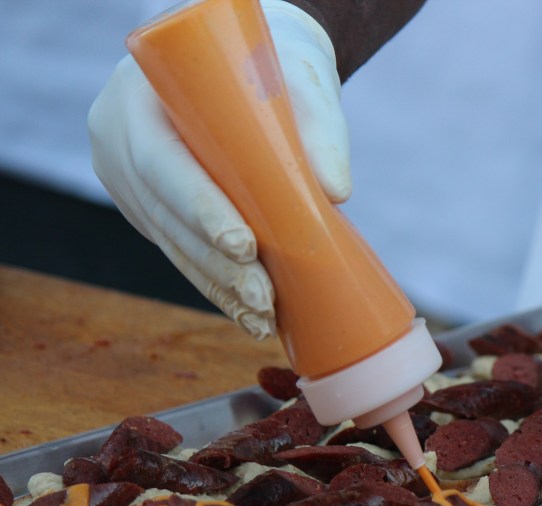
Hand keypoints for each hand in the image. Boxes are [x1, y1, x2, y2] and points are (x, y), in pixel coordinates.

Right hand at [87, 0, 349, 338]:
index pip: (162, 163)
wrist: (240, 65)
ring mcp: (127, 180)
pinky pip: (180, 252)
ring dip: (220, 288)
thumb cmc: (269, 64)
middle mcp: (119, 142)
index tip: (245, 246)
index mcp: (137, 99)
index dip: (201, 210)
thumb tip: (337, 191)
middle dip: (218, 266)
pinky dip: (216, 285)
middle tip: (264, 299)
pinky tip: (247, 316)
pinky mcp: (148, 208)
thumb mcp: (295, 77)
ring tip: (263, 320)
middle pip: (166, 216)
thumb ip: (318, 125)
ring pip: (173, 244)